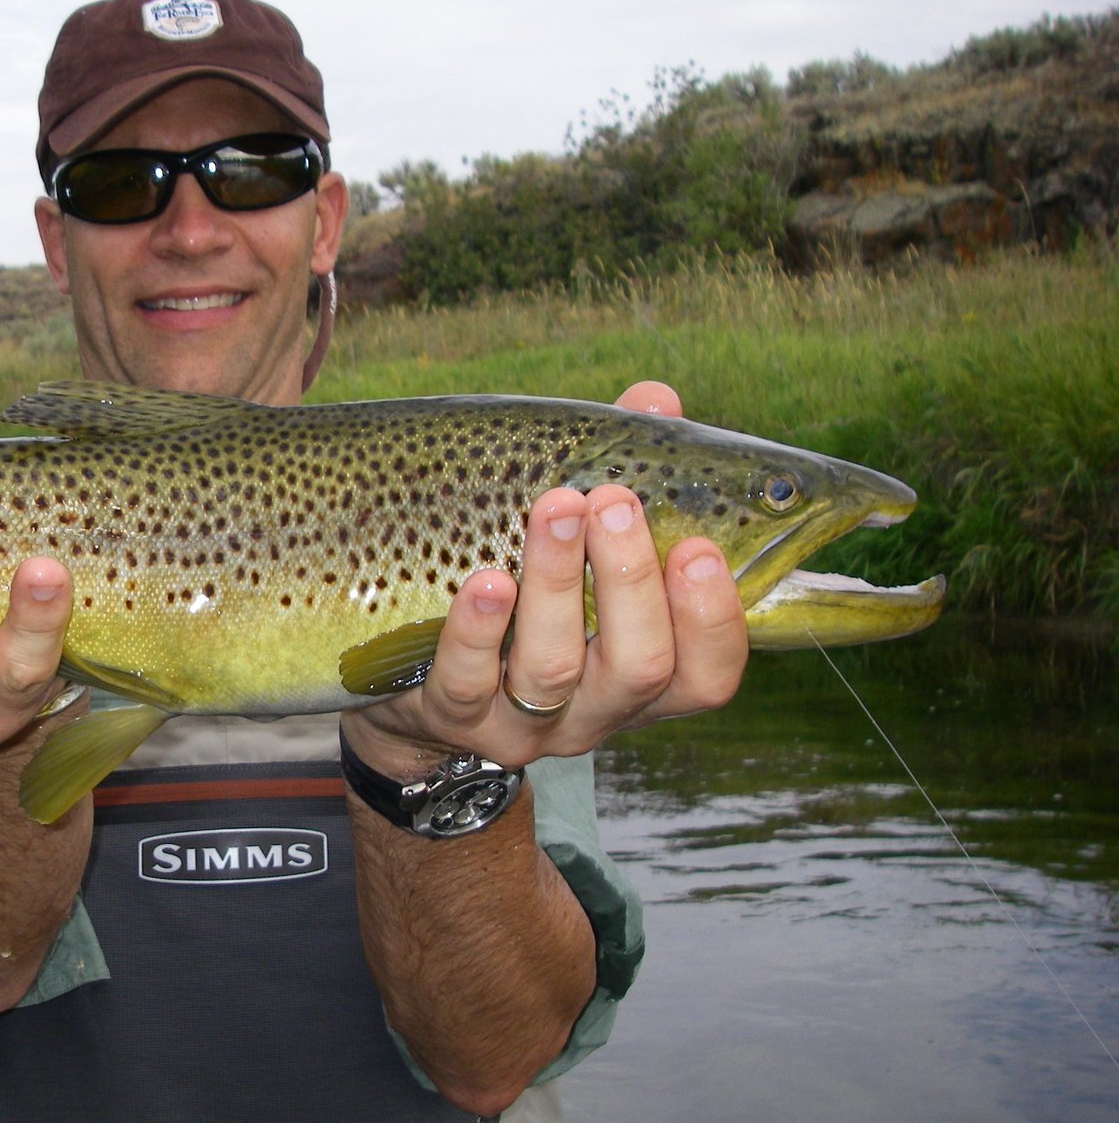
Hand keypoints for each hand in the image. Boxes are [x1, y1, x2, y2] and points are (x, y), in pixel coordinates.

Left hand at [340, 380, 748, 772]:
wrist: (410, 680)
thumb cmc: (520, 592)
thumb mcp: (575, 542)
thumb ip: (621, 475)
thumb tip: (656, 400)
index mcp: (643, 672)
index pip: (708, 673)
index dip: (713, 618)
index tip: (699, 547)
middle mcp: (594, 709)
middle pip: (640, 668)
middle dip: (632, 581)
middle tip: (616, 502)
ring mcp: (522, 722)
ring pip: (553, 668)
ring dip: (557, 584)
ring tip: (555, 509)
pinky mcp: (453, 718)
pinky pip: (467, 680)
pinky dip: (478, 629)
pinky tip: (487, 580)